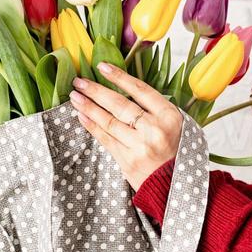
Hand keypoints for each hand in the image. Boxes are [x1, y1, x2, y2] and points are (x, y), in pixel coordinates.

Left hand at [69, 62, 182, 190]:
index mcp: (169, 116)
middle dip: (97, 91)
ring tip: (75, 96)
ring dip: (89, 107)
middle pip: (120, 104)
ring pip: (109, 121)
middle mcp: (154, 129)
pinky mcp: (127, 160)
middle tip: (80, 81)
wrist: (174, 185)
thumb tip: (124, 88)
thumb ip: (155, 109)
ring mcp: (139, 146)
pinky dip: (92, 126)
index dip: (119, 77)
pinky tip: (82, 115)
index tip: (102, 67)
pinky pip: (105, 138)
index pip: (140, 90)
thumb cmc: (175, 152)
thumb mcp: (177, 125)